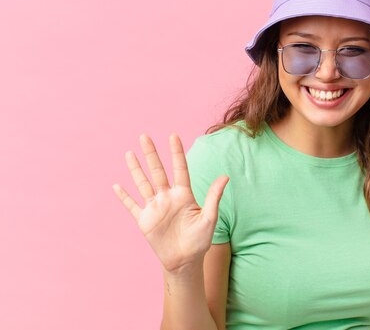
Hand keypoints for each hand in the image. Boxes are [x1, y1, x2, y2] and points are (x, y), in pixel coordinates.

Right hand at [113, 133, 228, 272]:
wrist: (185, 261)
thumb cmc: (200, 240)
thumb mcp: (209, 218)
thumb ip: (214, 196)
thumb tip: (225, 176)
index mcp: (183, 195)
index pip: (179, 169)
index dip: (176, 153)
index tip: (173, 136)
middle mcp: (167, 197)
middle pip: (157, 171)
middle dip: (151, 154)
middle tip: (145, 136)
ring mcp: (155, 208)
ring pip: (143, 184)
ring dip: (136, 169)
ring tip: (130, 153)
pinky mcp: (145, 220)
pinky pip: (132, 206)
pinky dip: (124, 197)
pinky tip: (117, 186)